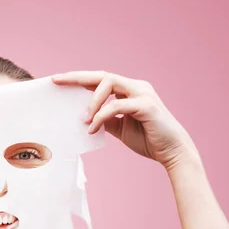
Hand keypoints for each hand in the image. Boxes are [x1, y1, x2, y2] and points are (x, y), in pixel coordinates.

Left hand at [52, 71, 199, 170]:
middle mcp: (136, 87)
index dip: (79, 79)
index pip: (100, 80)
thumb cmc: (148, 139)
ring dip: (92, 101)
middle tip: (56, 82)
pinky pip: (117, 105)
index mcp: (129, 90)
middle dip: (77, 77)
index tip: (58, 81)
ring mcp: (143, 93)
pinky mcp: (147, 105)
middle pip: (101, 75)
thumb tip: (84, 117)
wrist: (172, 152)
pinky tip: (92, 128)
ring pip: (109, 83)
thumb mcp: (119, 128)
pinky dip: (101, 115)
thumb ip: (105, 119)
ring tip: (84, 119)